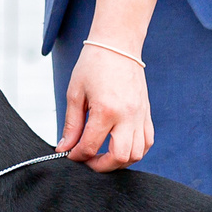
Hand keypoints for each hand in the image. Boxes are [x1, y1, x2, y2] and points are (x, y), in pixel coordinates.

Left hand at [57, 0, 158, 171]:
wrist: (118, 45)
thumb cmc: (93, 65)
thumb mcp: (75, 93)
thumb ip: (71, 124)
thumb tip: (64, 148)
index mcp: (106, 110)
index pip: (91, 146)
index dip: (78, 156)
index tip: (69, 155)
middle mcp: (128, 116)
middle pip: (120, 157)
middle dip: (101, 166)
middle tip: (87, 161)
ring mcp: (140, 115)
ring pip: (137, 153)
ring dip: (120, 161)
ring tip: (103, 155)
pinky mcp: (146, 113)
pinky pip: (147, 141)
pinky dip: (135, 150)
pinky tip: (120, 146)